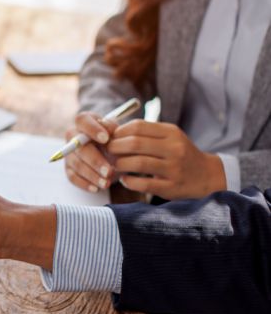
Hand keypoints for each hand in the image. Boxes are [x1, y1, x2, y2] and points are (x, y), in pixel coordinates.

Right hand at [64, 112, 118, 191]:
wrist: (112, 154)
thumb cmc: (115, 140)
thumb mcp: (118, 132)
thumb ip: (114, 129)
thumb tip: (108, 130)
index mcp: (84, 122)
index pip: (82, 120)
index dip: (92, 129)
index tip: (106, 139)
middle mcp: (72, 136)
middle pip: (78, 147)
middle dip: (94, 160)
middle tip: (109, 171)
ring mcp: (69, 153)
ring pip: (76, 164)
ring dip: (92, 175)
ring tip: (107, 183)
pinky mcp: (69, 168)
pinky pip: (72, 177)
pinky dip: (84, 184)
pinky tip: (96, 188)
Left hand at [106, 120, 226, 199]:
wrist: (206, 175)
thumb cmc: (178, 154)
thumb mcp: (167, 138)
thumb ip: (143, 133)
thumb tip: (109, 128)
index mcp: (171, 133)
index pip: (138, 126)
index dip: (118, 132)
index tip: (109, 138)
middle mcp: (174, 148)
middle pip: (135, 143)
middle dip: (115, 147)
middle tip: (107, 152)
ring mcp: (174, 168)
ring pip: (138, 163)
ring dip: (120, 164)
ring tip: (114, 166)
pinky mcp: (171, 187)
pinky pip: (144, 184)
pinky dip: (128, 181)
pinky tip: (124, 180)